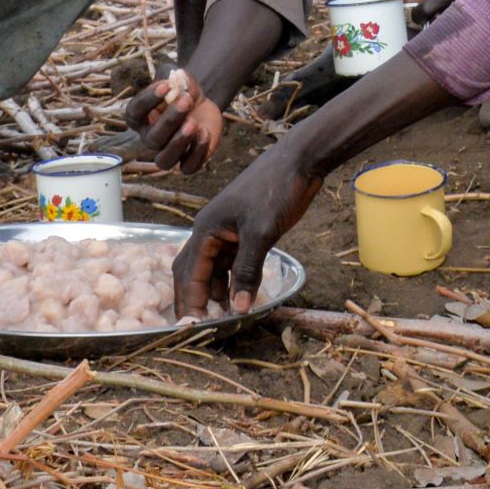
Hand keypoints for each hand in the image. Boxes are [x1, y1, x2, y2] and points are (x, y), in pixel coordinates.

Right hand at [124, 72, 226, 173]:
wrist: (200, 103)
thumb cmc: (182, 89)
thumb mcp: (178, 77)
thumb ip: (174, 75)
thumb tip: (175, 82)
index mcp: (140, 117)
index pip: (134, 112)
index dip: (148, 100)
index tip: (165, 86)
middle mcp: (150, 138)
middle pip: (153, 139)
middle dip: (169, 120)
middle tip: (186, 101)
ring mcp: (168, 151)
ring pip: (164, 160)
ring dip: (178, 143)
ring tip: (193, 124)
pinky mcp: (188, 160)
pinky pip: (188, 167)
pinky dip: (197, 152)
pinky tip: (206, 132)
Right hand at [172, 150, 322, 315]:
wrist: (298, 161)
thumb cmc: (275, 191)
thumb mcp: (262, 233)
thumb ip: (248, 271)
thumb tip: (239, 308)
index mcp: (206, 228)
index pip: (190, 273)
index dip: (191, 300)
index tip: (194, 327)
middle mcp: (210, 229)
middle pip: (192, 270)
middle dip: (194, 297)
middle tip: (198, 325)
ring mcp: (227, 229)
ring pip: (213, 266)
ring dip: (215, 290)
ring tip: (223, 317)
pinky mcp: (244, 230)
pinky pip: (230, 260)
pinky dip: (232, 278)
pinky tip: (240, 295)